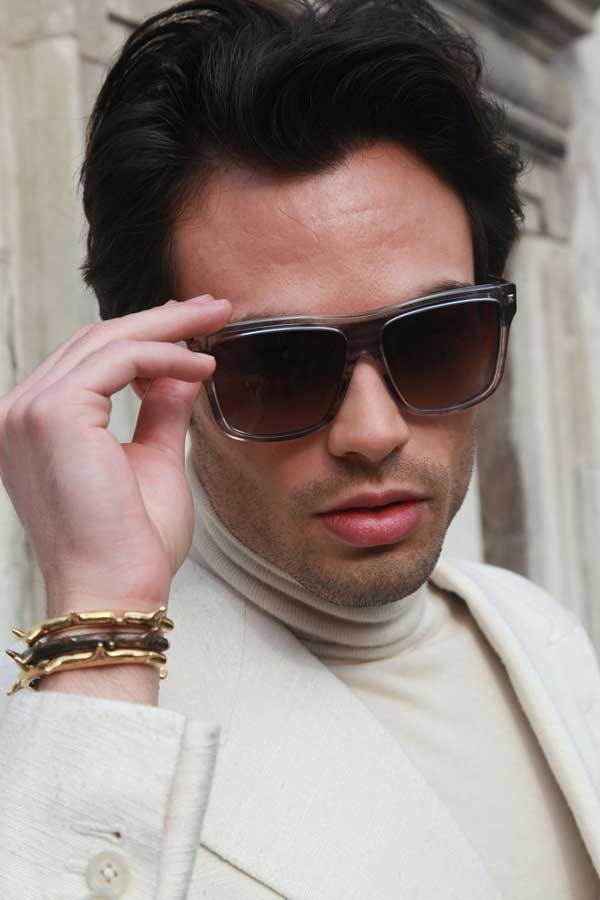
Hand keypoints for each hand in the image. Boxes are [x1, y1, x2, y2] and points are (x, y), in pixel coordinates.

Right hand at [0, 295, 231, 617]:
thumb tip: (181, 375)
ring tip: (216, 319)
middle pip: (96, 341)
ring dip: (168, 326)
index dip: (143, 338)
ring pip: (107, 341)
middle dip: (161, 320)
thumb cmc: (132, 545)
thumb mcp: (152, 463)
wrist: (116, 592)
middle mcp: (20, 412)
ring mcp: (29, 411)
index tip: (192, 330)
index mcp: (35, 426)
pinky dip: (166, 354)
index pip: (89, 361)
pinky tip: (201, 364)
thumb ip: (160, 414)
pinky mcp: (53, 414)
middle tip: (213, 306)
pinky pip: (120, 360)